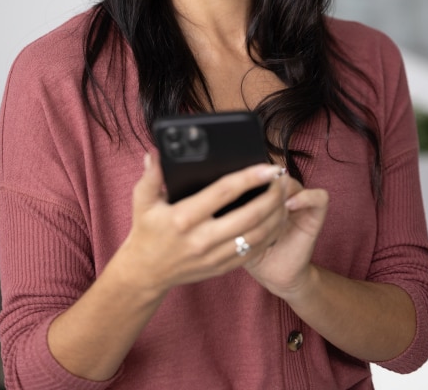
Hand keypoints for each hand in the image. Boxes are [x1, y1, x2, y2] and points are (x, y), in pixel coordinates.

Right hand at [117, 152, 290, 298]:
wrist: (146, 273)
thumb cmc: (147, 230)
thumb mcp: (142, 200)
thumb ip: (150, 175)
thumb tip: (155, 153)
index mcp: (184, 217)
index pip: (224, 192)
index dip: (249, 178)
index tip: (268, 167)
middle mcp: (202, 238)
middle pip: (249, 215)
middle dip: (272, 195)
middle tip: (283, 178)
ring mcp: (214, 256)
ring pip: (257, 235)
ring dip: (277, 214)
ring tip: (285, 195)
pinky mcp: (222, 267)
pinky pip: (254, 251)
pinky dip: (270, 234)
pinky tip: (277, 219)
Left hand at [244, 177, 328, 299]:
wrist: (276, 276)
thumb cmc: (256, 254)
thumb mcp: (239, 232)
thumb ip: (233, 214)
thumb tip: (218, 196)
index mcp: (263, 197)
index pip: (260, 174)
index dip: (251, 175)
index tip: (240, 185)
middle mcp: (282, 198)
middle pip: (275, 175)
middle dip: (265, 182)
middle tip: (257, 194)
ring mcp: (300, 205)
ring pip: (293, 181)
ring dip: (282, 188)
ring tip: (272, 201)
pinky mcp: (315, 215)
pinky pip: (319, 197)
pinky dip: (305, 197)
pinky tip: (289, 206)